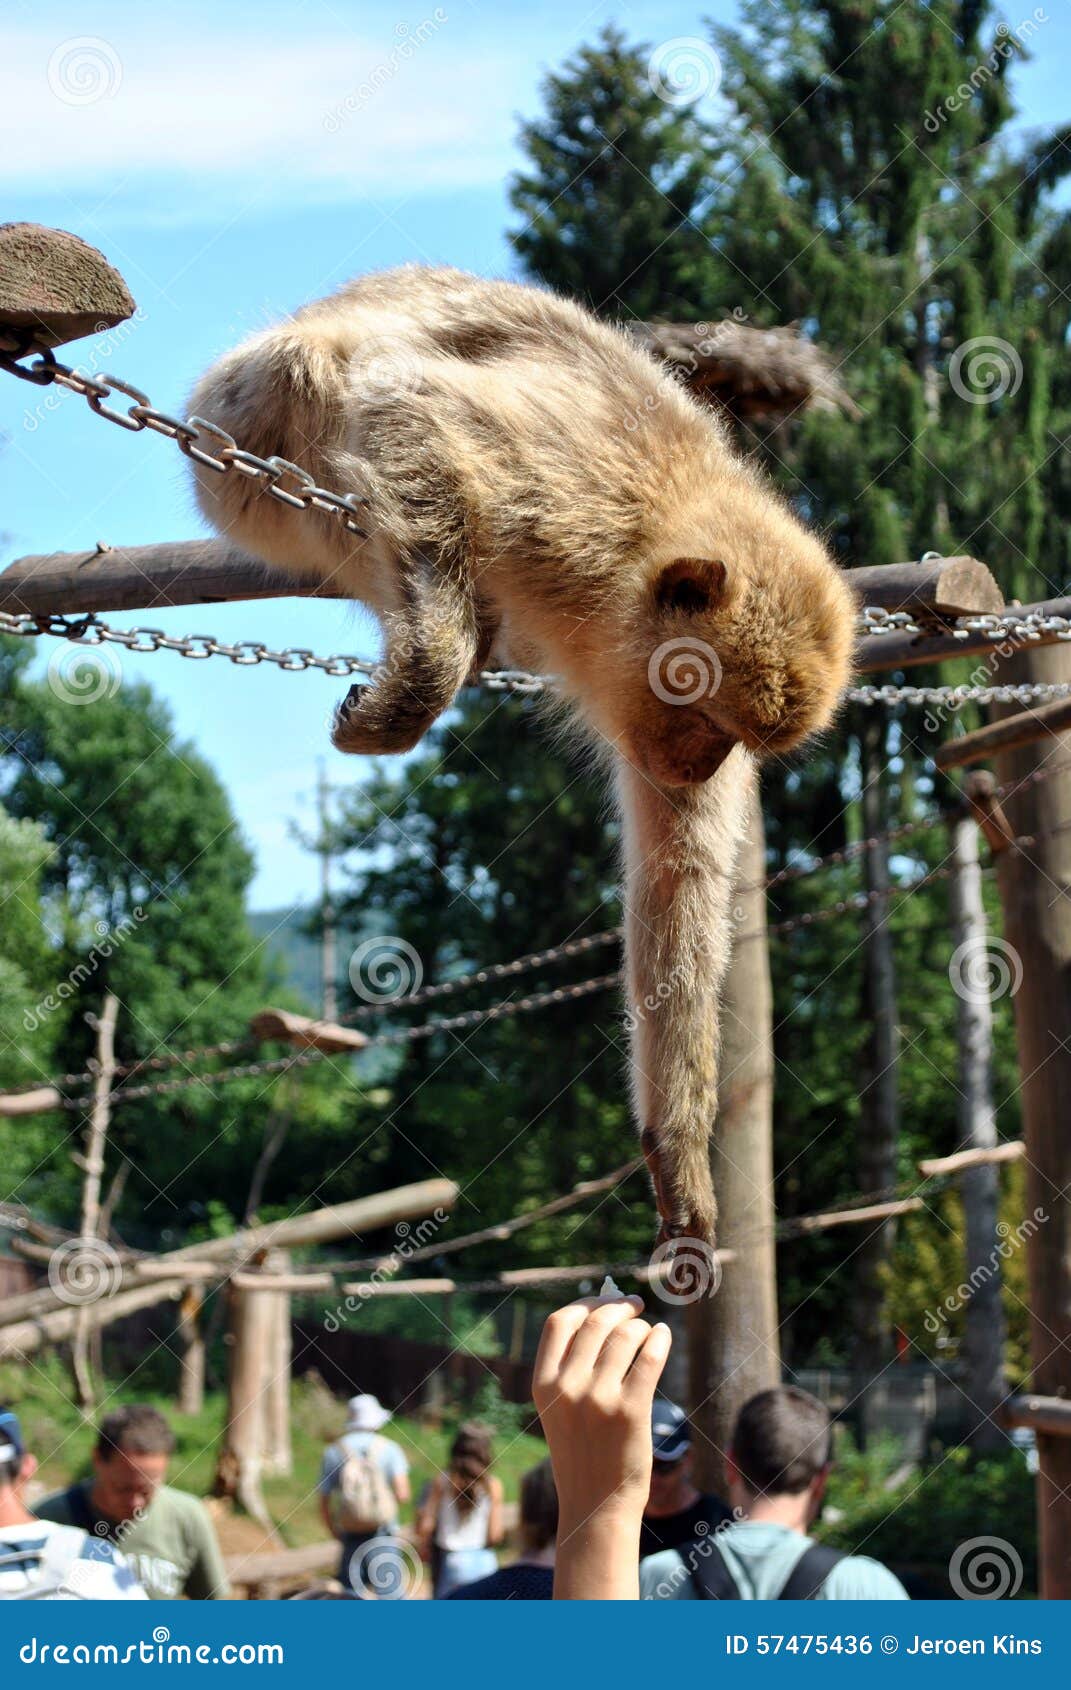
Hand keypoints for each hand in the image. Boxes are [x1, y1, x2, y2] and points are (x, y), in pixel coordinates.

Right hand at [532, 1295, 670, 1599]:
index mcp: (543, 1384)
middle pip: (596, 1322)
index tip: (604, 1299)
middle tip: (634, 1306)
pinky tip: (663, 1336)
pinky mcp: (631, 1410)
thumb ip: (571, 1367)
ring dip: (640, 1325)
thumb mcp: (559, 1408)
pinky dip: (659, 1338)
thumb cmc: (582, 1452)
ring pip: (625, 1335)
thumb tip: (603, 1313)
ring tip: (648, 1331)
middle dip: (618, 1306)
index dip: (585, 1303)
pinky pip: (649, 1356)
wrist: (596, 1505)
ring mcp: (599, 1398)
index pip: (560, 1322)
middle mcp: (568, 1387)